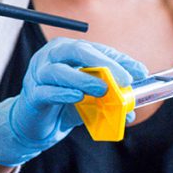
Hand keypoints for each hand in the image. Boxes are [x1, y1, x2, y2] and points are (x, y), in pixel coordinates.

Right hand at [0, 39, 146, 166]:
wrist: (36, 124)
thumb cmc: (63, 102)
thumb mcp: (89, 95)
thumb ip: (107, 94)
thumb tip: (132, 103)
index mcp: (65, 50)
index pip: (94, 49)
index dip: (118, 59)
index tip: (139, 72)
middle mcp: (50, 57)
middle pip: (75, 50)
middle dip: (102, 63)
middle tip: (124, 79)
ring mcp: (37, 75)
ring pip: (59, 71)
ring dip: (83, 79)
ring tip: (103, 90)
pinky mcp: (32, 96)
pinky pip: (47, 92)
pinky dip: (64, 94)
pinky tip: (78, 98)